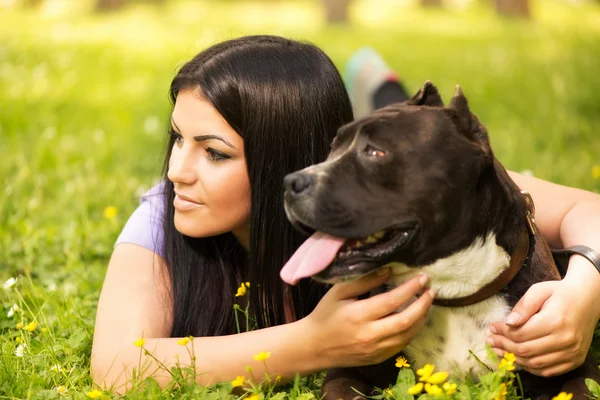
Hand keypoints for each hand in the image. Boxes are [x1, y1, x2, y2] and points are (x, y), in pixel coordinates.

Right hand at [302, 268, 434, 369]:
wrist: (314, 347)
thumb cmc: (325, 314)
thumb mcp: (339, 292)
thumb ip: (364, 281)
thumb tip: (389, 271)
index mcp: (358, 316)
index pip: (392, 301)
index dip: (410, 288)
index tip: (422, 277)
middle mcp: (369, 335)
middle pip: (406, 320)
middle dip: (423, 304)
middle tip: (431, 290)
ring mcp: (375, 350)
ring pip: (408, 335)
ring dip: (422, 318)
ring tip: (427, 303)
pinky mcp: (378, 359)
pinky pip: (402, 345)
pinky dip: (412, 331)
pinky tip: (416, 319)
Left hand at [487, 277, 597, 376]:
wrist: (587, 300)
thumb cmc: (559, 293)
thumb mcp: (539, 291)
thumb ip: (523, 306)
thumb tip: (507, 322)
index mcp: (555, 321)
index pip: (521, 333)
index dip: (503, 332)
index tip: (492, 327)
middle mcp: (565, 340)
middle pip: (526, 350)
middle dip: (504, 346)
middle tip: (490, 340)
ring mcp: (572, 353)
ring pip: (535, 363)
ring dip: (513, 359)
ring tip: (499, 350)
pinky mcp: (575, 360)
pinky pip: (548, 371)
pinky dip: (530, 368)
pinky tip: (517, 359)